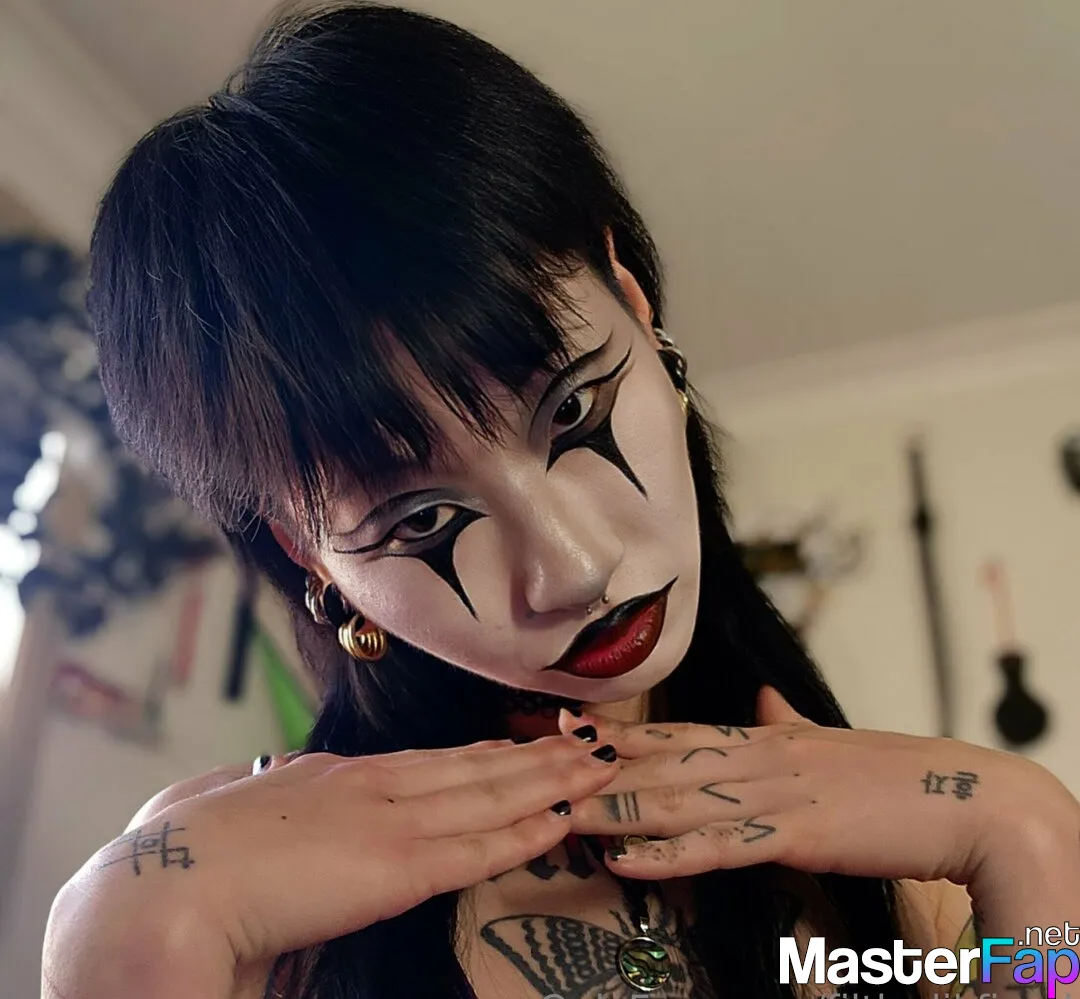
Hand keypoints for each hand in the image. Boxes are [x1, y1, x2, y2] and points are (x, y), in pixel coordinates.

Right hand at [44, 734, 617, 998]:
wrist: (164, 885)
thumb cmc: (182, 854)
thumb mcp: (233, 808)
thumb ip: (273, 793)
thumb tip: (281, 774)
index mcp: (337, 777)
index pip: (429, 762)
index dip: (481, 755)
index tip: (519, 746)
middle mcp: (374, 786)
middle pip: (474, 767)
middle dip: (535, 756)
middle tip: (586, 741)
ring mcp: (392, 820)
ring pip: (491, 795)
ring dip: (549, 782)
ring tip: (596, 765)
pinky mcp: (400, 866)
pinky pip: (481, 845)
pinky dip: (529, 828)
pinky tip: (565, 816)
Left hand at [559, 688, 1079, 886]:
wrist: (963, 798)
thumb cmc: (893, 776)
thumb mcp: (830, 742)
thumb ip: (790, 722)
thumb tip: (768, 696)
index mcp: (762, 737)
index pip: (674, 731)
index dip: (616, 731)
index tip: (564, 727)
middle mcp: (757, 756)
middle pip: (661, 758)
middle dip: (597, 763)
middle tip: (536, 759)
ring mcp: (774, 793)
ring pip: (678, 800)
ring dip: (616, 807)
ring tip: (560, 809)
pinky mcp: (796, 834)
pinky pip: (721, 846)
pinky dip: (670, 853)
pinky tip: (628, 858)